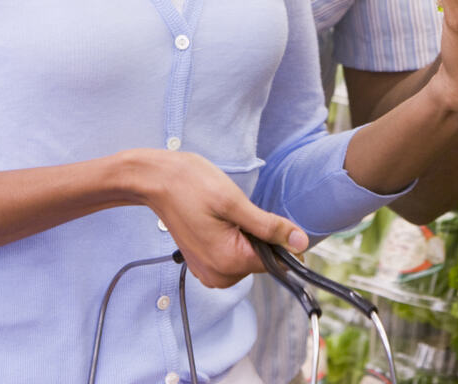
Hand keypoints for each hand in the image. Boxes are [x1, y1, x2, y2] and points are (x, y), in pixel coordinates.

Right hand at [137, 150, 308, 288]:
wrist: (157, 181)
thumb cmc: (192, 185)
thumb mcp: (235, 203)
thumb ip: (269, 227)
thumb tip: (300, 242)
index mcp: (228, 263)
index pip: (277, 262)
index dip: (282, 240)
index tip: (271, 219)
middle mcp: (218, 276)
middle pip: (261, 260)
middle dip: (259, 236)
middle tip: (238, 212)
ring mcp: (208, 272)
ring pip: (248, 257)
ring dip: (246, 236)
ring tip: (224, 215)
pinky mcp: (203, 264)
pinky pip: (232, 256)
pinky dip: (233, 238)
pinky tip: (218, 221)